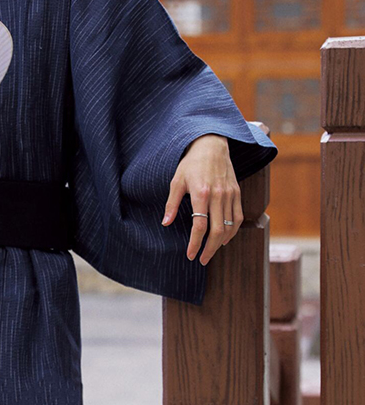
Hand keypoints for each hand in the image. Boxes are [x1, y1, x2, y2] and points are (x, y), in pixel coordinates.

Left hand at [161, 134, 242, 264]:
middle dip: (209, 249)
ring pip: (230, 226)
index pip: (200, 226)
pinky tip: (225, 239)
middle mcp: (218, 196)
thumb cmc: (191, 163)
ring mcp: (230, 195)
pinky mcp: (237, 193)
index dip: (195, 244)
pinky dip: (233, 231)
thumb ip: (171, 204)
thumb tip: (165, 223)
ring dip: (221, 243)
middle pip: (217, 230)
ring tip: (211, 251)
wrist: (212, 145)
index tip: (191, 255)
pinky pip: (238, 217)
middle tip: (202, 259)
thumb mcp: (176, 181)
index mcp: (201, 193)